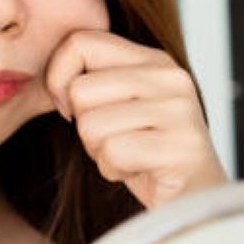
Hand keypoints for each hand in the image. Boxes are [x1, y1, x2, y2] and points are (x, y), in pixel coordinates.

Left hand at [45, 29, 228, 209]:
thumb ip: (95, 82)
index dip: (59, 77)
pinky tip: (141, 172)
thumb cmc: (149, 157)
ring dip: (100, 153)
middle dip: (84, 127)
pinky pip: (113, 153)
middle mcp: (170, 76)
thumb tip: (47, 77)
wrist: (197, 202)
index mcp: (154, 60)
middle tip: (116, 141)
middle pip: (79, 90)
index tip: (71, 108)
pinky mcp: (180, 146)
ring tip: (132, 157)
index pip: (81, 41)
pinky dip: (115, 171)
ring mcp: (179, 110)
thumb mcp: (122, 107)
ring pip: (91, 124)